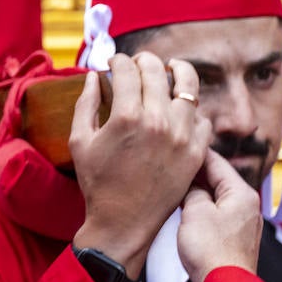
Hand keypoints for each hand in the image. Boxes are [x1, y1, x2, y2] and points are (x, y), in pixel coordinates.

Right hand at [71, 53, 210, 278]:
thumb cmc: (98, 182)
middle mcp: (159, 121)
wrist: (124, 221)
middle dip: (144, 60)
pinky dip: (191, 107)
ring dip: (177, 72)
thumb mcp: (80, 141)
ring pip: (189, 85)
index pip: (126, 71)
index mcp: (126, 117)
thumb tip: (91, 77)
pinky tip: (180, 107)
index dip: (118, 61)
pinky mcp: (198, 150)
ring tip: (170, 69)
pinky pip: (202, 116)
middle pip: (157, 71)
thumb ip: (84, 104)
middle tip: (137, 62)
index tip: (113, 62)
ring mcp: (183, 135)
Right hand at [178, 149, 262, 281]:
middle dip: (195, 175)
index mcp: (242, 193)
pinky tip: (186, 212)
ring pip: (216, 199)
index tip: (180, 145)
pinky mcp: (233, 237)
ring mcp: (241, 222)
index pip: (217, 163)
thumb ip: (192, 192)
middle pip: (218, 180)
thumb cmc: (212, 251)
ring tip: (175, 189)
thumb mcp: (195, 212)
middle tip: (172, 166)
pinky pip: (216, 215)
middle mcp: (246, 205)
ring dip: (197, 194)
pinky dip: (201, 210)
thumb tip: (189, 186)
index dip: (196, 153)